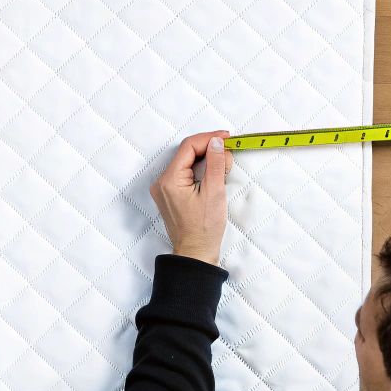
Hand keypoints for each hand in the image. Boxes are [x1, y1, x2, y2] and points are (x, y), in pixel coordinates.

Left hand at [150, 131, 231, 264]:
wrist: (195, 252)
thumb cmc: (204, 228)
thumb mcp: (214, 193)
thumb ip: (216, 164)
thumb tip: (217, 143)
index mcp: (169, 180)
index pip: (188, 146)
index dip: (209, 138)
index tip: (227, 138)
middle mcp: (162, 182)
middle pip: (186, 153)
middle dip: (209, 149)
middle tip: (229, 152)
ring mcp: (164, 188)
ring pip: (186, 162)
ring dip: (206, 159)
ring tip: (224, 164)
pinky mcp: (170, 194)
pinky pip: (184, 173)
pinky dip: (200, 169)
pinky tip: (214, 173)